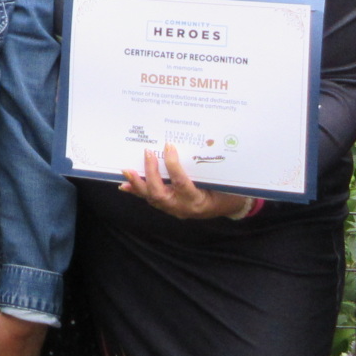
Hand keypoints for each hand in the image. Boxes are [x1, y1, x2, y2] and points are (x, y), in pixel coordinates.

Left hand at [120, 144, 252, 220]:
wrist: (230, 207)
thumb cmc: (228, 191)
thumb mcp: (222, 181)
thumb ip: (207, 168)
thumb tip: (194, 146)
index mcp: (198, 201)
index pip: (181, 183)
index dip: (173, 165)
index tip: (169, 146)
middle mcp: (183, 208)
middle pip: (159, 193)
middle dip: (150, 173)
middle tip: (147, 153)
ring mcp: (174, 209)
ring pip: (152, 198)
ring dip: (138, 183)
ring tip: (127, 170)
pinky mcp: (169, 207)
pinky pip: (151, 200)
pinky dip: (138, 191)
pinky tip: (126, 185)